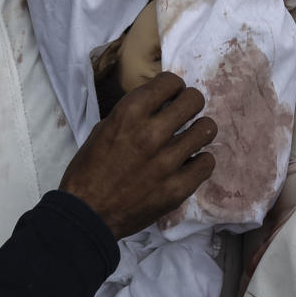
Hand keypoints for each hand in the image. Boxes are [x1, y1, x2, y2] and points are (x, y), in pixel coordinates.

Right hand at [59, 73, 215, 238]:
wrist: (87, 214)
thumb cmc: (89, 170)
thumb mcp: (103, 129)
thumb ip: (133, 114)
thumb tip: (159, 104)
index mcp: (129, 114)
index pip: (170, 81)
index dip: (173, 87)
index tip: (171, 96)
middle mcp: (152, 133)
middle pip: (194, 100)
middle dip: (190, 103)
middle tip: (184, 114)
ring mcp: (168, 161)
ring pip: (207, 129)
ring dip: (199, 131)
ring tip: (190, 138)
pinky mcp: (178, 187)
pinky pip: (207, 162)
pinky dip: (200, 161)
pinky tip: (189, 163)